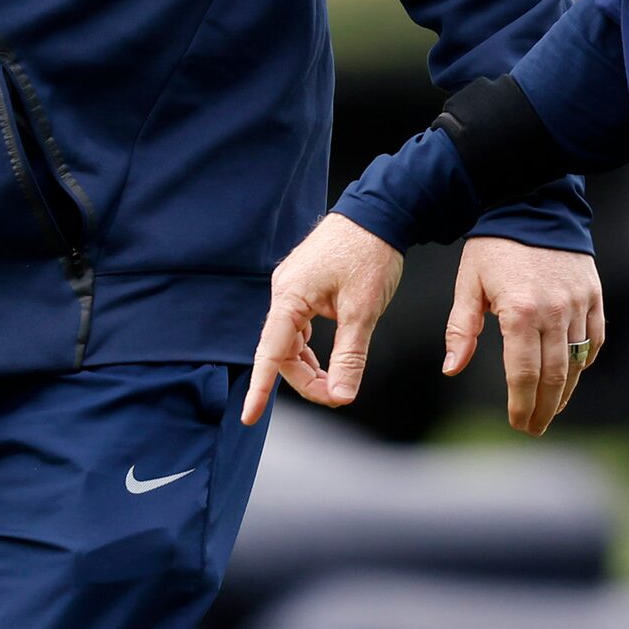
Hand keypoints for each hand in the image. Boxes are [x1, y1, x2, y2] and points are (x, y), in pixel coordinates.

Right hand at [242, 215, 402, 424]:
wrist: (379, 212)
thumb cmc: (370, 253)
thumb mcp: (363, 310)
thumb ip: (350, 356)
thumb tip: (342, 395)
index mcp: (290, 296)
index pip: (270, 352)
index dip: (260, 388)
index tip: (248, 416)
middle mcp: (284, 290)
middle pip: (282, 351)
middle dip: (306, 379)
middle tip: (338, 395)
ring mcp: (292, 286)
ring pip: (290, 340)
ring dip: (309, 365)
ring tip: (336, 381)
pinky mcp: (304, 284)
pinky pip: (299, 325)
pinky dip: (311, 348)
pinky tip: (327, 358)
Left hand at [445, 236, 604, 435]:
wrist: (531, 202)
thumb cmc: (493, 243)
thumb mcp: (469, 283)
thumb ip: (461, 328)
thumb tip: (452, 367)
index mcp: (520, 313)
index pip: (524, 374)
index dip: (521, 404)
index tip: (517, 423)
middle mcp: (554, 312)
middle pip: (554, 376)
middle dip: (544, 408)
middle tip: (535, 427)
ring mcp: (578, 303)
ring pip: (576, 361)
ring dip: (566, 392)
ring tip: (553, 410)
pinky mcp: (593, 293)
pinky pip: (594, 338)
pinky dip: (585, 360)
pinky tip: (574, 374)